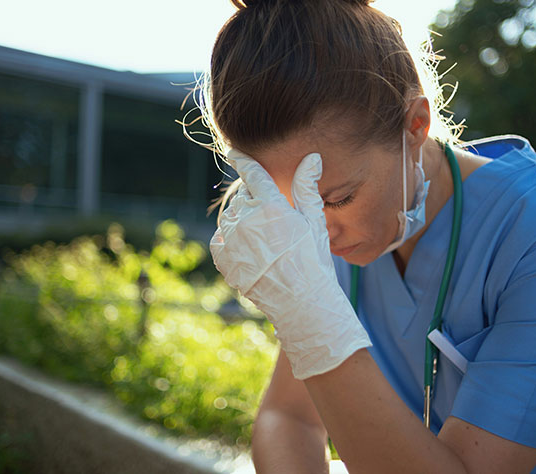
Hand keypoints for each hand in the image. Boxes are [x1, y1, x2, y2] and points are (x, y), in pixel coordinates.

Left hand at [210, 148, 370, 378]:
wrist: (301, 304)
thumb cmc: (313, 261)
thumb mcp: (314, 222)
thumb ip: (307, 187)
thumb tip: (312, 157)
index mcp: (271, 207)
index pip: (252, 174)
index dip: (242, 159)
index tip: (233, 151)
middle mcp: (247, 220)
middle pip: (243, 196)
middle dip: (254, 199)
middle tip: (272, 219)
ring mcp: (232, 240)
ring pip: (231, 215)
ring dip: (243, 218)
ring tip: (263, 238)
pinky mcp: (222, 258)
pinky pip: (220, 237)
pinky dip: (230, 238)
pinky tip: (249, 248)